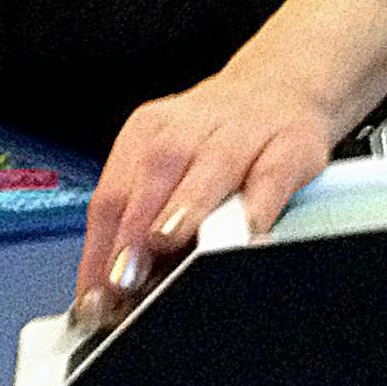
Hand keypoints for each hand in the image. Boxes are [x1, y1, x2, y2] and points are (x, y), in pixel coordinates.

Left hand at [72, 68, 333, 326]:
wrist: (280, 87)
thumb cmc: (215, 142)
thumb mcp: (171, 170)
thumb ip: (144, 222)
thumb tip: (117, 292)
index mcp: (147, 133)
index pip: (112, 195)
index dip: (100, 248)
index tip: (95, 298)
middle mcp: (189, 127)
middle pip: (152, 174)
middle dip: (133, 228)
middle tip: (123, 277)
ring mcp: (241, 133)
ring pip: (207, 167)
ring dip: (185, 208)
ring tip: (168, 245)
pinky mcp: (291, 145)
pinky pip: (271, 176)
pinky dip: (258, 207)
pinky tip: (246, 237)